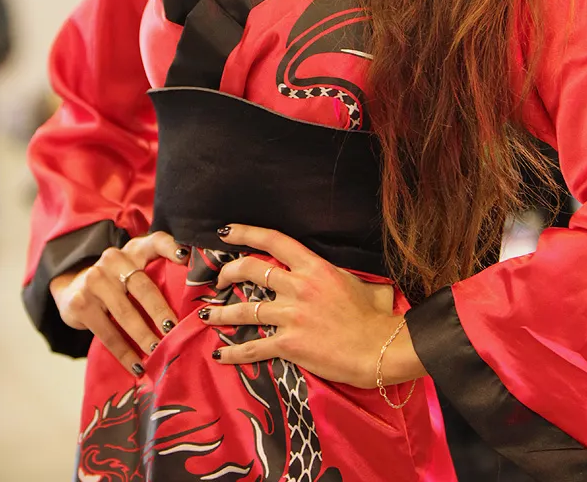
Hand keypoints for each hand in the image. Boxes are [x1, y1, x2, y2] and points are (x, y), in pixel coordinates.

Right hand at [49, 231, 187, 376]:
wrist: (73, 287)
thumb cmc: (118, 281)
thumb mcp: (135, 268)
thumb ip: (160, 271)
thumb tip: (196, 296)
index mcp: (134, 249)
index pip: (155, 241)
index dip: (170, 247)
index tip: (184, 258)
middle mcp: (113, 259)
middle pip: (143, 287)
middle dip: (160, 311)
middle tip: (174, 330)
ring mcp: (94, 280)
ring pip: (125, 313)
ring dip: (144, 336)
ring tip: (159, 351)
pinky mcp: (80, 303)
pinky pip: (107, 333)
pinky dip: (124, 352)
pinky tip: (137, 366)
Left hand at [199, 224, 426, 387]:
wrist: (378, 347)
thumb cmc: (371, 314)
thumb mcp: (351, 280)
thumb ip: (327, 273)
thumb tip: (318, 270)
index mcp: (314, 266)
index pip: (273, 241)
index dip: (246, 232)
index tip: (226, 232)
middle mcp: (298, 287)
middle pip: (250, 269)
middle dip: (227, 273)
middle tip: (217, 279)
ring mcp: (291, 316)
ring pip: (244, 310)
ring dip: (221, 313)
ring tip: (207, 315)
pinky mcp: (289, 344)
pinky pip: (253, 347)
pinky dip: (233, 353)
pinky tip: (221, 355)